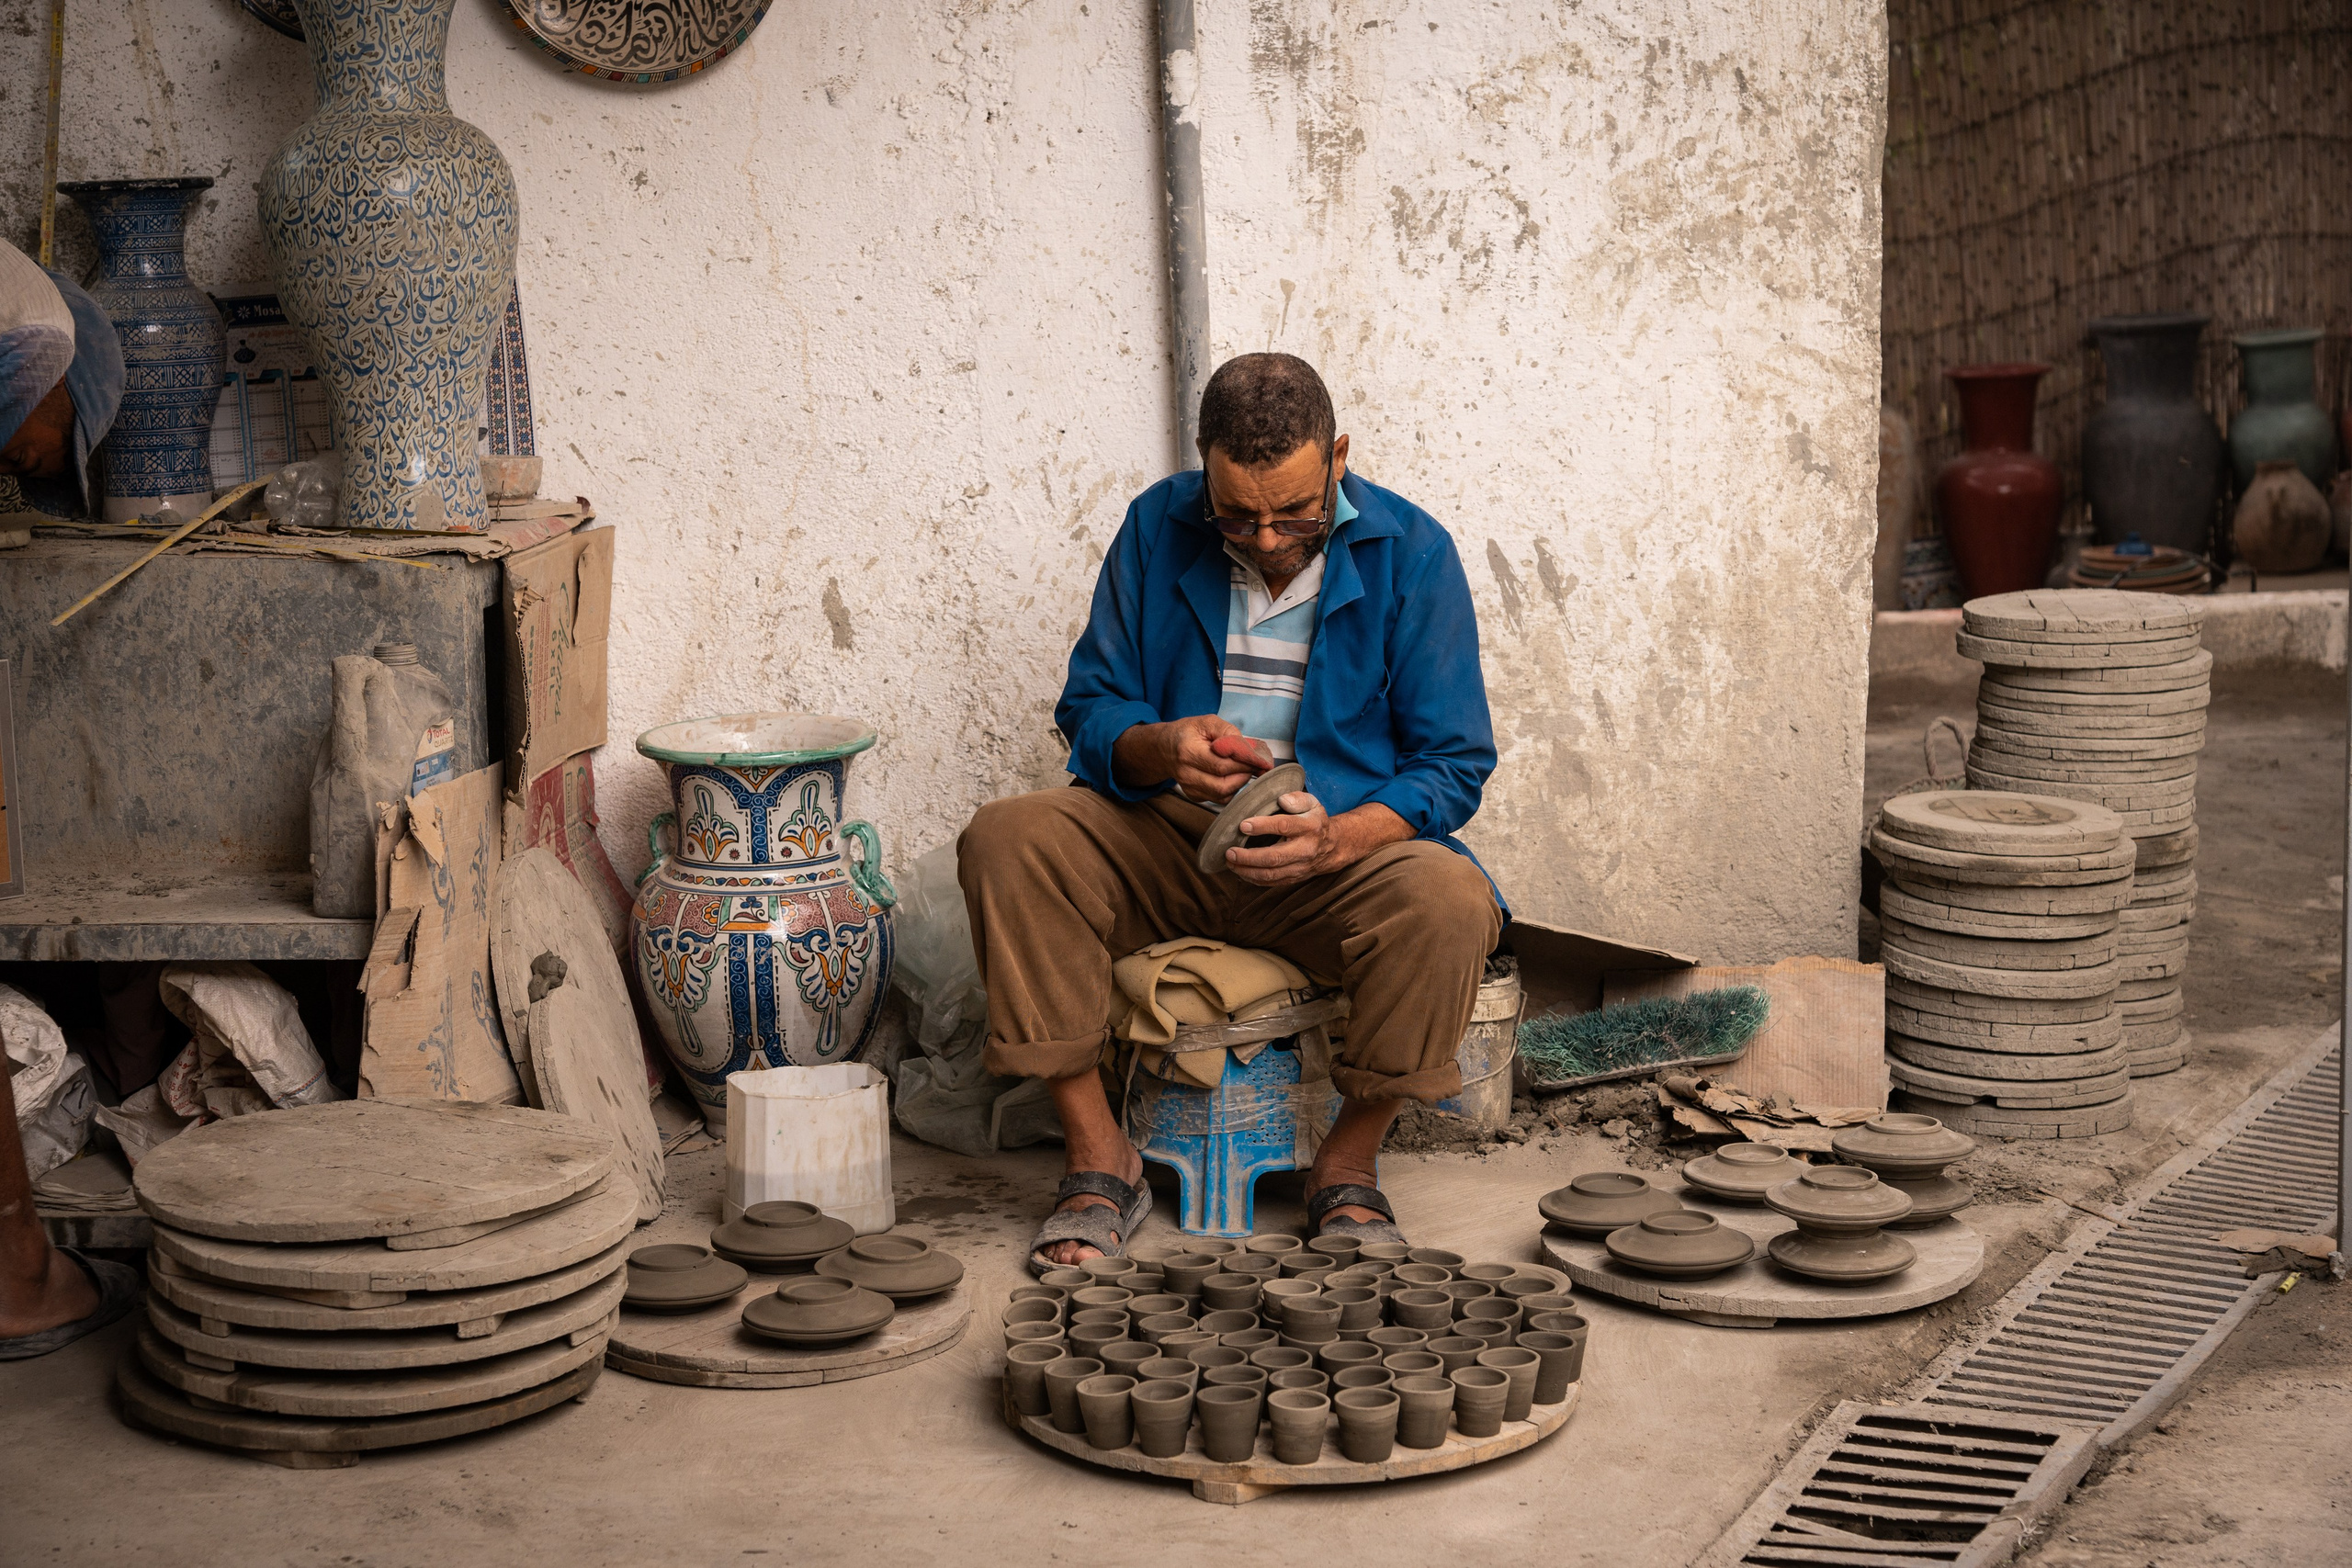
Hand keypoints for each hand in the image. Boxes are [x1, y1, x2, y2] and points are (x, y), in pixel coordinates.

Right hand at [1113, 714, 1260, 802]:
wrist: (1165, 748)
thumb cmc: (1189, 732)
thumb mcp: (1208, 722)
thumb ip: (1229, 734)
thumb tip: (1249, 751)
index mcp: (1188, 752)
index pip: (1222, 764)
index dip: (1245, 763)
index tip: (1262, 760)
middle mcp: (1186, 774)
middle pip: (1223, 784)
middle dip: (1245, 774)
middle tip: (1256, 764)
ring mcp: (1189, 788)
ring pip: (1223, 794)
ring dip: (1240, 783)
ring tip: (1245, 769)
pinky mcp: (1194, 796)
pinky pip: (1220, 799)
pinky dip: (1232, 789)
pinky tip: (1234, 776)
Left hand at [1224, 796, 1411, 886]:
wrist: (1333, 846)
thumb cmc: (1315, 822)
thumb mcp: (1312, 803)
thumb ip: (1297, 798)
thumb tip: (1282, 800)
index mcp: (1309, 827)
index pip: (1284, 826)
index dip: (1263, 826)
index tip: (1243, 825)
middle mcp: (1305, 850)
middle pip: (1274, 857)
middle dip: (1249, 857)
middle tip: (1230, 852)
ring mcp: (1300, 867)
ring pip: (1272, 874)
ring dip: (1247, 871)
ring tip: (1230, 862)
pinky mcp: (1295, 878)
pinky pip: (1272, 882)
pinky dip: (1254, 879)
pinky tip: (1241, 872)